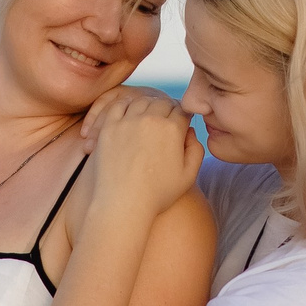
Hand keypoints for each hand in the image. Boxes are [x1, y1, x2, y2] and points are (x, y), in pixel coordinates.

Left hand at [85, 94, 203, 223]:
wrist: (123, 204)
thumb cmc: (157, 194)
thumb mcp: (189, 176)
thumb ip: (196, 149)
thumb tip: (190, 130)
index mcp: (173, 129)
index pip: (182, 110)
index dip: (183, 116)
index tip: (181, 124)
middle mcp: (150, 119)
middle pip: (163, 103)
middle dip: (168, 110)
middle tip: (166, 119)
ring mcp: (127, 121)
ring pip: (142, 102)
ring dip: (148, 106)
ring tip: (149, 117)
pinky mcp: (108, 127)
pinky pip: (118, 106)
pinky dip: (127, 107)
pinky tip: (130, 116)